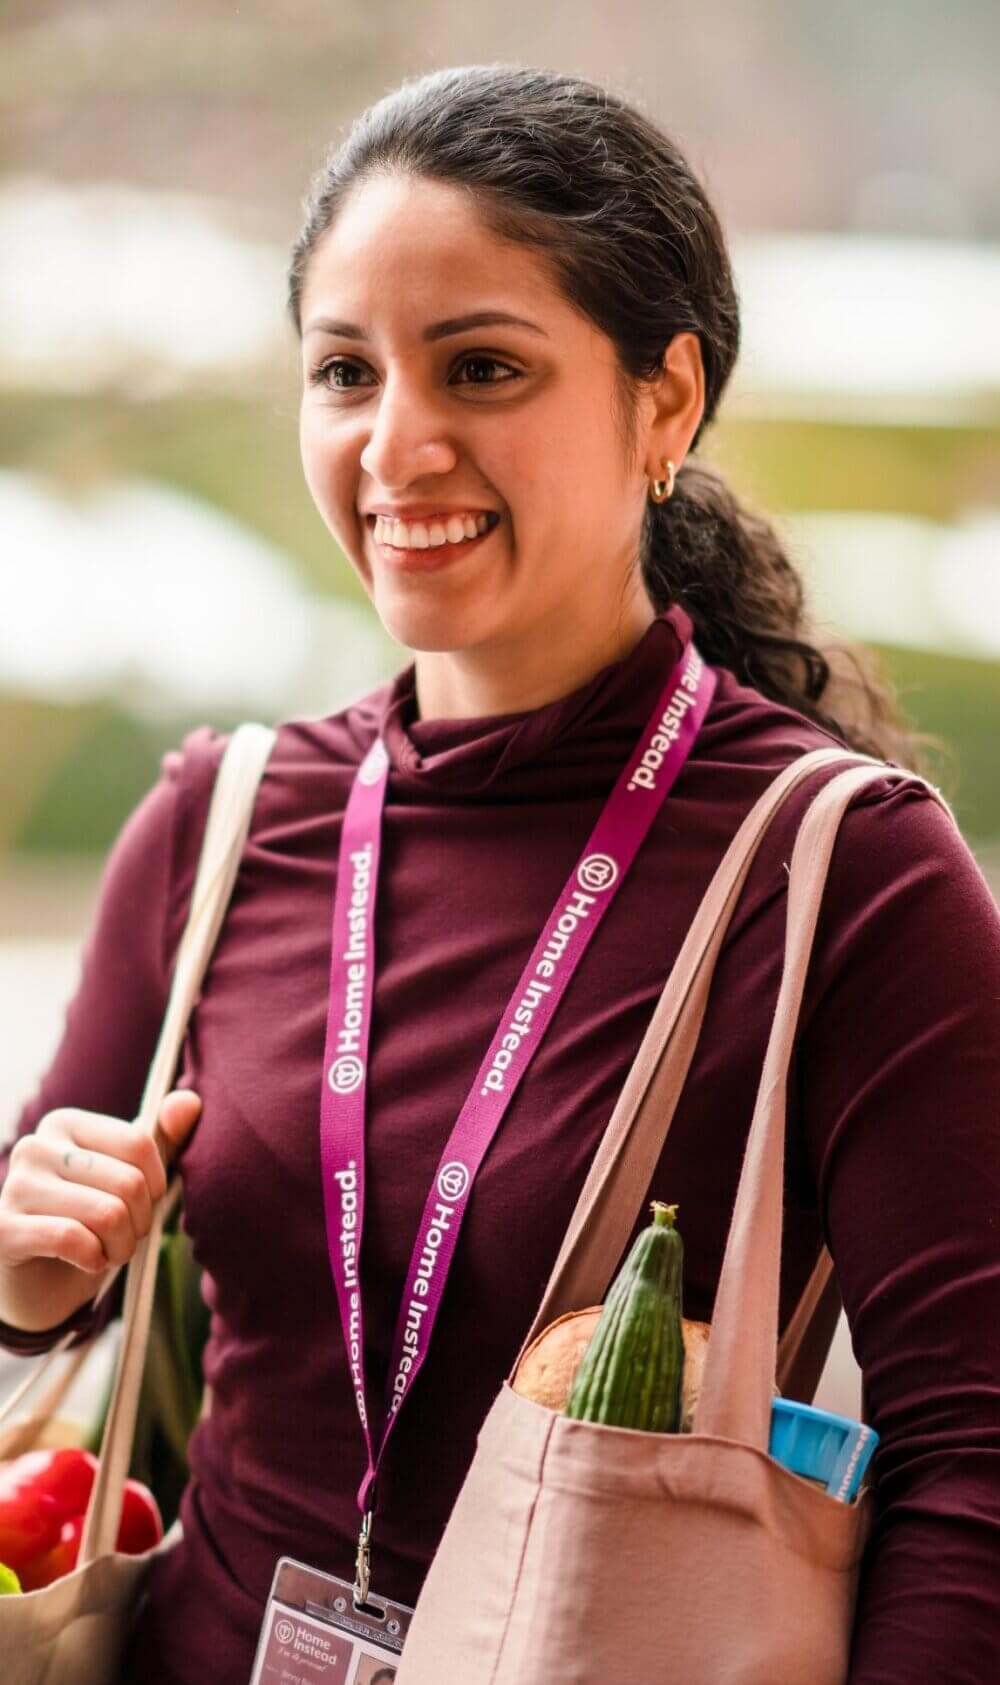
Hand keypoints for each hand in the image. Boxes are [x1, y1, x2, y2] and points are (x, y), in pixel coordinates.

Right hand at [0, 1090, 201, 1275]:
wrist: (40, 1286)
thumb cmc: (90, 1225)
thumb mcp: (130, 1180)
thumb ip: (160, 1140)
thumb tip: (191, 1101)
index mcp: (66, 1124)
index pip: (139, 1142)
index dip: (156, 1185)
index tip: (142, 1205)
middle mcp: (34, 1146)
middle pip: (128, 1182)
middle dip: (140, 1222)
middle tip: (123, 1237)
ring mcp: (14, 1187)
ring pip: (108, 1214)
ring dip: (121, 1246)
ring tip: (107, 1251)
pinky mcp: (3, 1230)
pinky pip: (73, 1240)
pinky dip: (94, 1259)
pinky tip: (86, 1261)